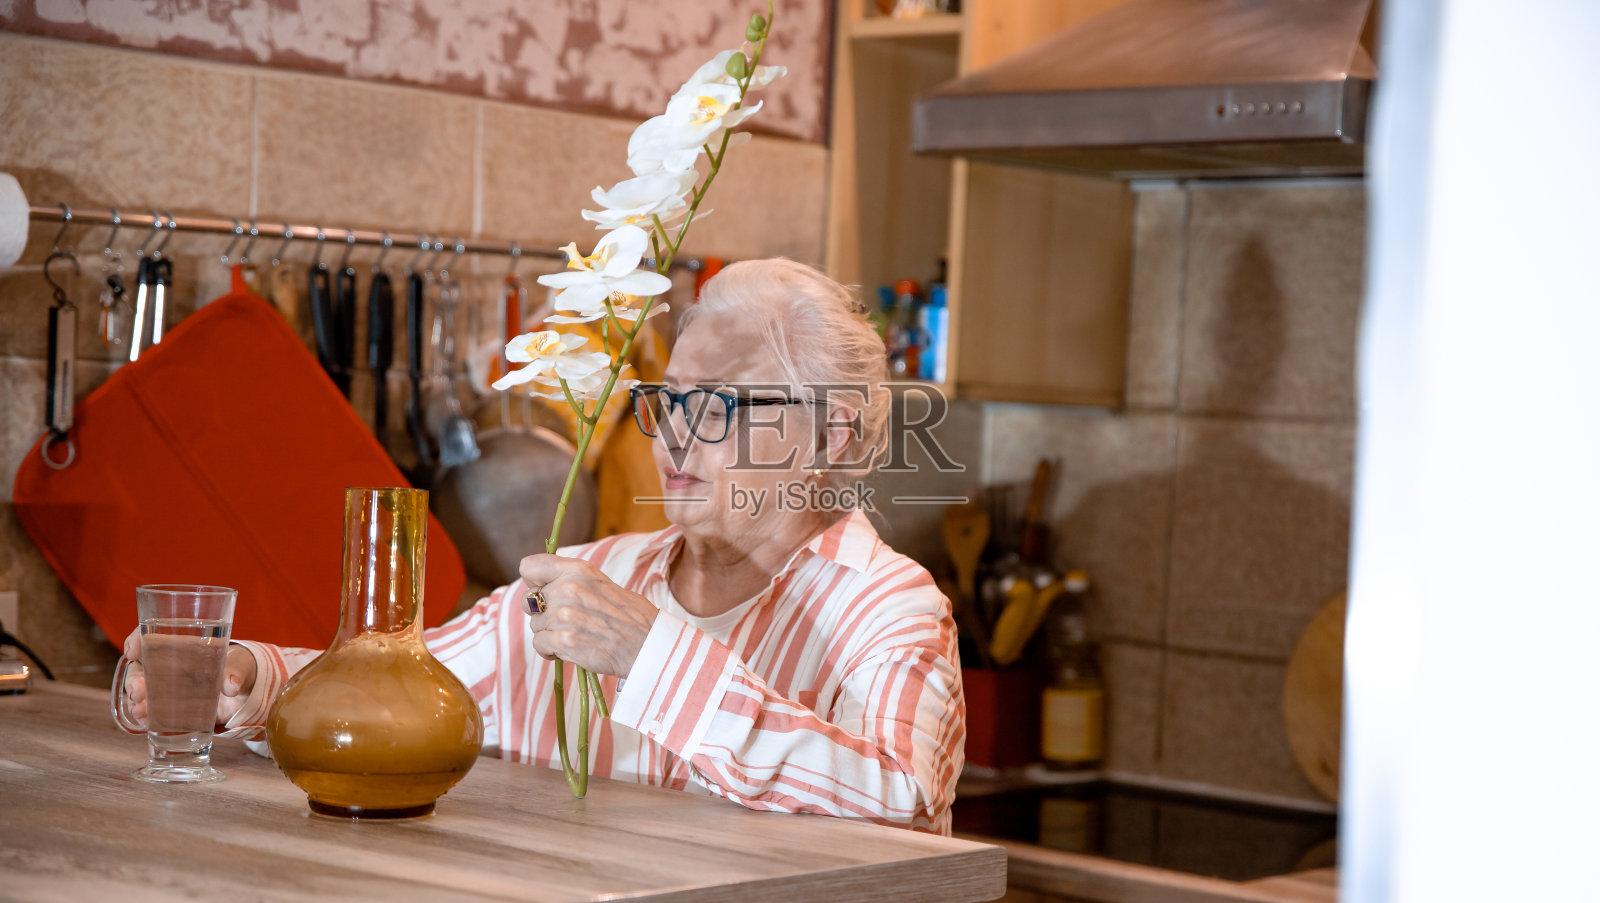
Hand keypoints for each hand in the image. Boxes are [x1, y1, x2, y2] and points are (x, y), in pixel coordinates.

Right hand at [118, 628, 258, 727]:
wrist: (245, 694)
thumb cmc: (240, 668)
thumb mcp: (241, 664)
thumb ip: (237, 671)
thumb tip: (231, 685)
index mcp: (182, 645)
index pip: (151, 635)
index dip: (136, 640)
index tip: (132, 650)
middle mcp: (168, 664)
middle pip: (140, 667)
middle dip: (134, 680)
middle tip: (138, 693)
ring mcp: (167, 687)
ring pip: (141, 690)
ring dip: (135, 700)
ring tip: (140, 711)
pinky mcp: (171, 707)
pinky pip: (150, 710)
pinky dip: (144, 716)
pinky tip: (144, 721)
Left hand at [519, 554, 658, 677]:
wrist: (648, 644)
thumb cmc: (629, 615)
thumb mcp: (600, 583)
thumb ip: (571, 581)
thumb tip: (540, 587)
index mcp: (577, 570)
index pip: (529, 567)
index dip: (533, 582)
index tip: (543, 591)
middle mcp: (567, 589)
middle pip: (528, 601)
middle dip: (542, 612)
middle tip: (564, 620)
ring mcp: (564, 615)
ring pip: (535, 625)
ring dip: (549, 633)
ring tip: (574, 635)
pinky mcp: (564, 641)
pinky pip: (539, 644)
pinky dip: (550, 650)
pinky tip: (570, 649)